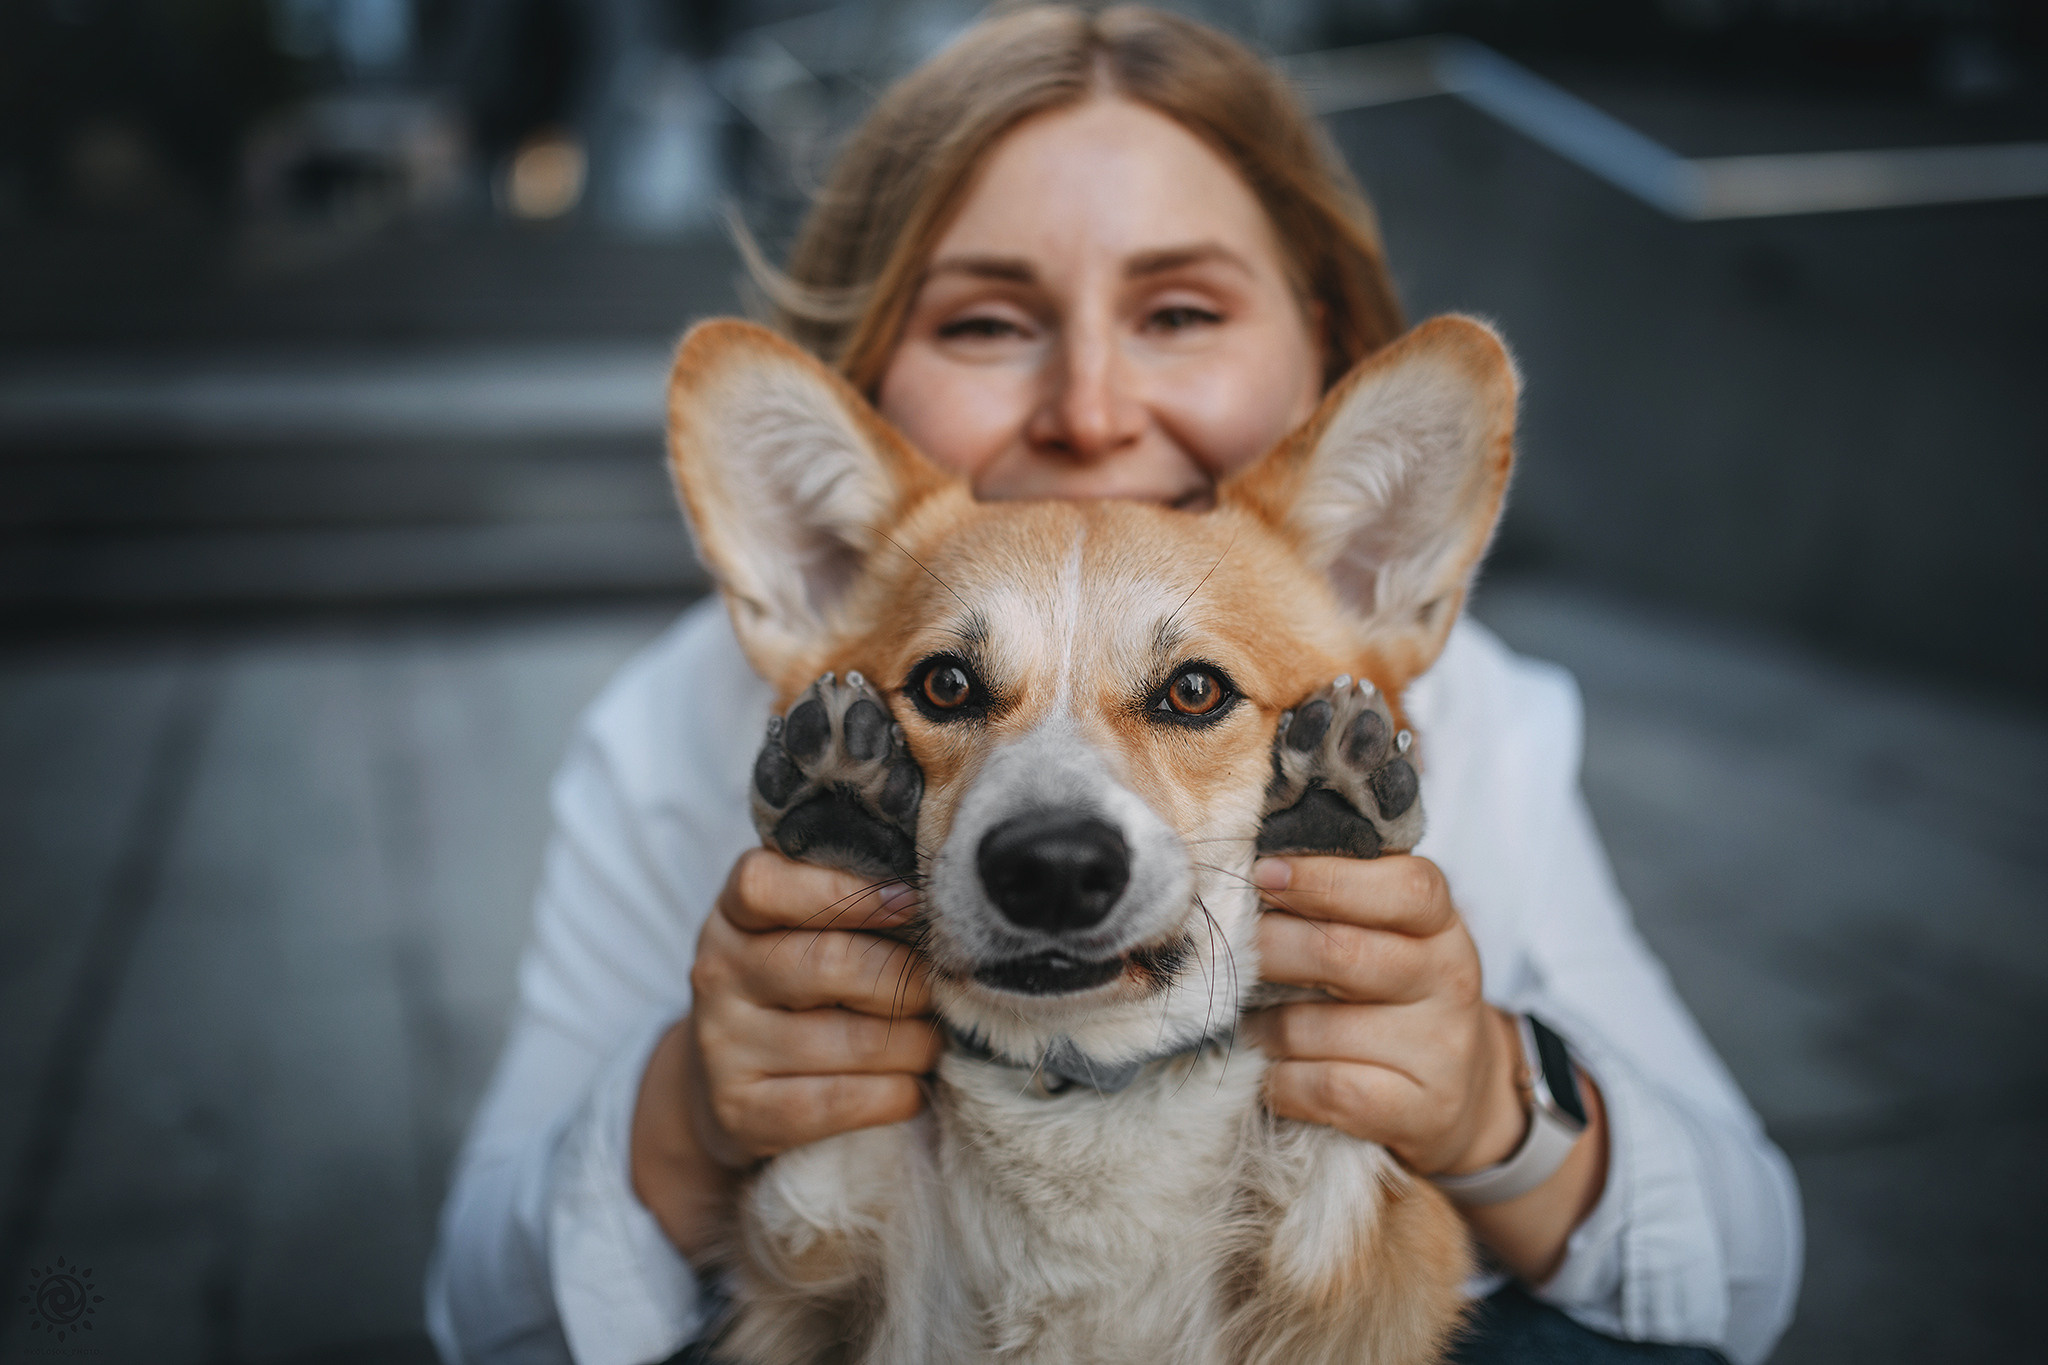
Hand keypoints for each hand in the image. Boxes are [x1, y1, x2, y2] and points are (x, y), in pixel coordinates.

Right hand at [631, 848, 939, 1261]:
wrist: (727, 1087)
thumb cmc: (794, 990)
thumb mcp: (800, 931)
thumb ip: (852, 902)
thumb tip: (939, 898)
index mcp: (733, 915)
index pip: (765, 886)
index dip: (845, 892)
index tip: (910, 902)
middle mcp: (718, 974)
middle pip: (831, 962)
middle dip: (908, 979)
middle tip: (943, 988)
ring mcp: (724, 1046)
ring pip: (855, 1039)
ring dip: (917, 1043)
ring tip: (931, 1040)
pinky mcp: (741, 1111)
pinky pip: (845, 1101)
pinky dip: (899, 1093)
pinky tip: (911, 1085)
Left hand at [1249, 853, 1525, 1176]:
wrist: (1459, 1094)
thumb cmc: (1394, 995)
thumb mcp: (1388, 935)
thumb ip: (1335, 897)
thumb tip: (1251, 863)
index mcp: (1441, 922)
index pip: (1404, 888)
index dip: (1325, 879)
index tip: (1261, 874)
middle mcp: (1451, 978)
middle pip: (1342, 953)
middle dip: (1268, 948)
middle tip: (1225, 949)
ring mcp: (1442, 1048)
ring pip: (1317, 1027)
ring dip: (1262, 1026)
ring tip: (1247, 1021)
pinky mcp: (1424, 1110)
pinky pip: (1326, 1088)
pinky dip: (1281, 1081)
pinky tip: (1270, 1072)